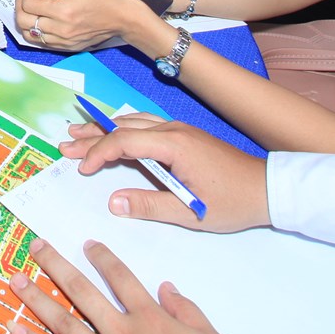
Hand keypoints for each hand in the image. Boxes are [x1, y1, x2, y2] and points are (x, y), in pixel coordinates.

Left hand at [9, 237, 225, 333]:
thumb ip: (188, 313)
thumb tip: (167, 288)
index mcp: (151, 320)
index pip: (122, 278)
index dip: (104, 258)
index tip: (88, 245)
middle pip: (83, 292)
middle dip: (57, 266)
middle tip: (36, 246)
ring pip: (65, 324)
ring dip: (37, 301)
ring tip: (15, 280)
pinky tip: (15, 330)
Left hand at [13, 0, 163, 52]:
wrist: (125, 17)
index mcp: (63, 11)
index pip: (28, 3)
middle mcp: (61, 29)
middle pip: (24, 20)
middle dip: (21, 6)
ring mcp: (64, 41)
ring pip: (30, 34)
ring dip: (26, 19)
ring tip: (34, 7)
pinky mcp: (67, 47)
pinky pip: (41, 43)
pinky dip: (36, 31)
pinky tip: (43, 19)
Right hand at [59, 119, 269, 234]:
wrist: (269, 188)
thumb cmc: (233, 202)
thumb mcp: (191, 212)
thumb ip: (150, 206)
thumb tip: (113, 202)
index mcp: (174, 145)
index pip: (125, 141)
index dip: (99, 153)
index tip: (82, 169)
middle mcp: (174, 130)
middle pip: (124, 125)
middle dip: (93, 134)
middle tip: (65, 143)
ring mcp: (180, 130)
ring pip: (134, 121)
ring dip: (106, 127)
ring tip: (80, 131)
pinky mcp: (185, 136)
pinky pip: (146, 123)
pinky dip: (124, 127)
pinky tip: (115, 132)